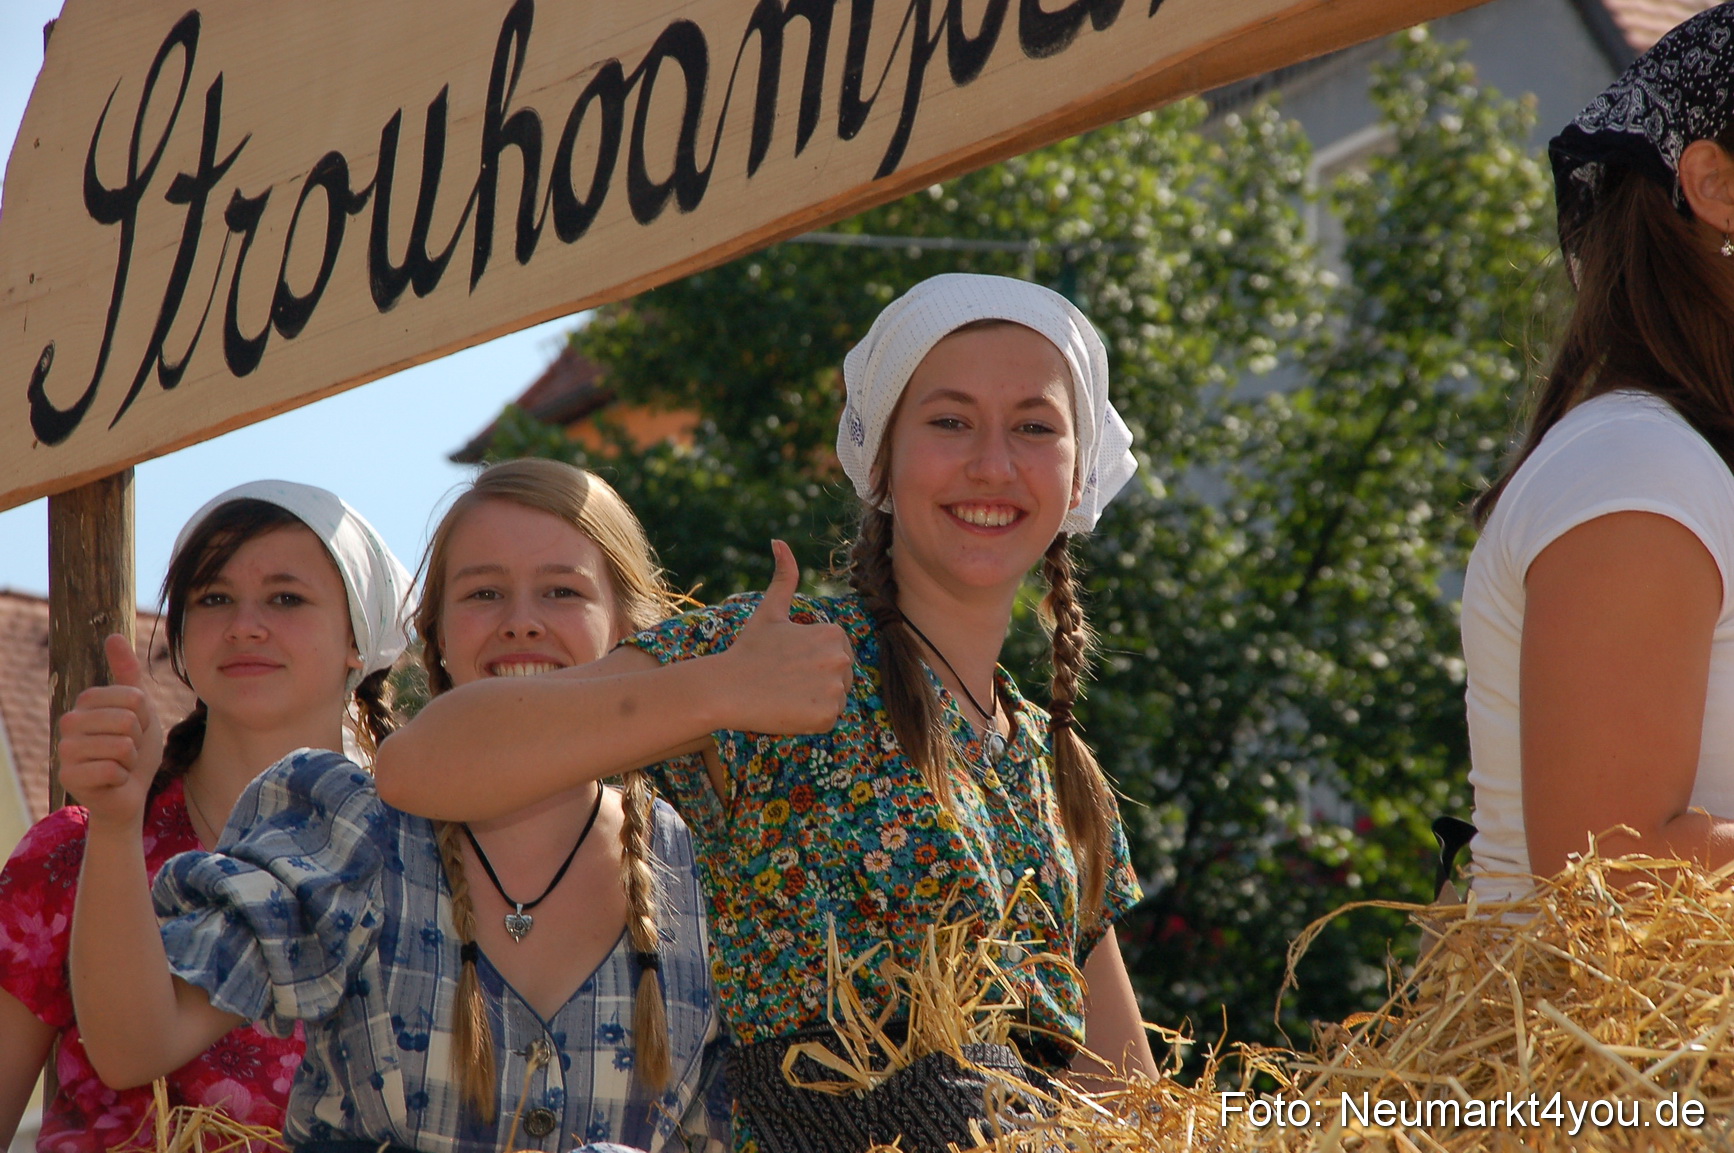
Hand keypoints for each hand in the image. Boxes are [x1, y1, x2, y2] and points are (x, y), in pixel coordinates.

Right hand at [57, 635, 165, 825]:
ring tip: (120, 764)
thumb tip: (112, 635)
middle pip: (127, 720)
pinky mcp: (68, 776)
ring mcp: (65, 750)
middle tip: (128, 750)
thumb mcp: (140, 708)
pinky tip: (112, 780)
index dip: (145, 716)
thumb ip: (127, 673)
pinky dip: (122, 777)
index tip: (135, 729)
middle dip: (139, 740)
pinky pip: (111, 770)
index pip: (132, 696)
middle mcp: (69, 722)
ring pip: (121, 745)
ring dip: (131, 760)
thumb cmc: (135, 749)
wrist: (129, 792)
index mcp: (86, 702)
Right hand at [717, 541, 852, 734]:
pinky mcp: (828, 716)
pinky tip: (788, 710)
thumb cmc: (748, 650)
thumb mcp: (769, 611)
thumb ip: (784, 576)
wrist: (726, 689)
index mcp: (834, 634)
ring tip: (785, 695)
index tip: (789, 664)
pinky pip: (828, 720)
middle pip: (840, 678)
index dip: (813, 662)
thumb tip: (779, 541)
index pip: (837, 655)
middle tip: (785, 682)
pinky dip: (810, 720)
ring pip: (835, 699)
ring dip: (814, 701)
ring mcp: (836, 689)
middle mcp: (841, 659)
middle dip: (817, 681)